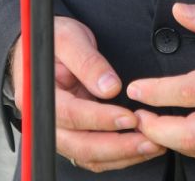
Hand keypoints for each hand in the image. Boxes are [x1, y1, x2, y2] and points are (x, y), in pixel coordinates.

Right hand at [9, 17, 163, 171]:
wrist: (46, 49)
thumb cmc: (56, 41)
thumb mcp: (69, 38)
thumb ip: (87, 61)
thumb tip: (110, 88)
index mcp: (41, 95)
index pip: (71, 115)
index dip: (101, 119)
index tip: (130, 117)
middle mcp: (47, 121)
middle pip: (81, 146)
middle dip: (118, 147)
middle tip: (150, 140)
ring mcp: (61, 133)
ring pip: (90, 156)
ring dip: (122, 155)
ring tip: (154, 145)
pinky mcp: (74, 138)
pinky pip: (95, 156)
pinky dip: (118, 155)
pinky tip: (141, 147)